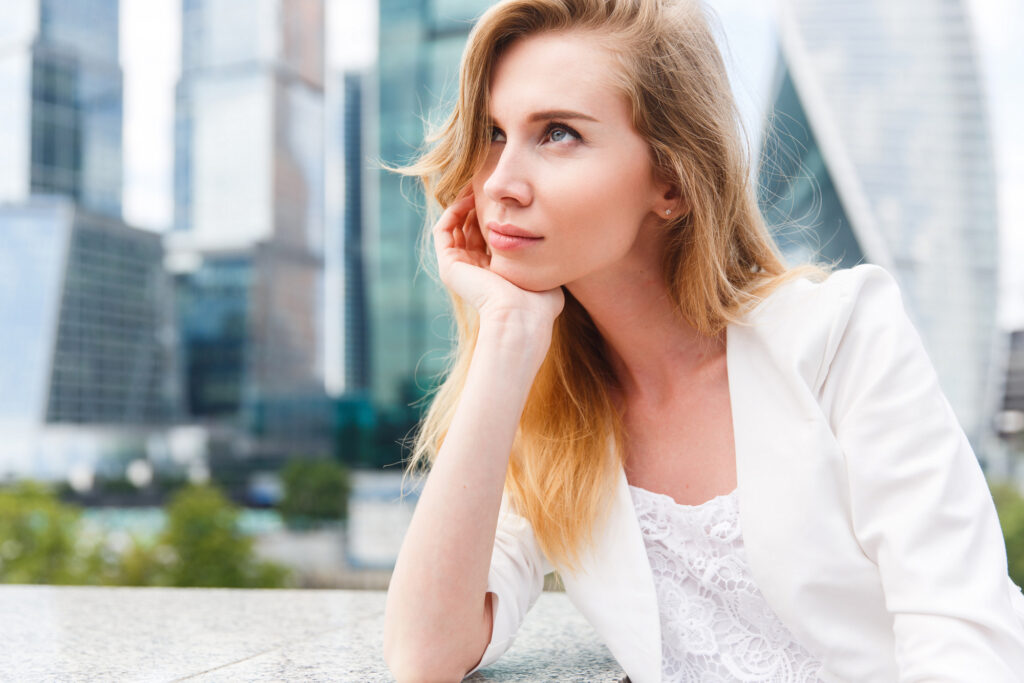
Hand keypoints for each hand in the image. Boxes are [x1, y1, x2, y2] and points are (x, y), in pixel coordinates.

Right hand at [432, 187, 564, 334]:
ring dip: (462, 204)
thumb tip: (555, 240)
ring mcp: (459, 268)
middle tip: (487, 184)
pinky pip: (443, 231)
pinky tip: (468, 198)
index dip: (494, 213)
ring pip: (454, 227)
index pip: (488, 235)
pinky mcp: (449, 266)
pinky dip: (452, 212)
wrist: (522, 315)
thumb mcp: (544, 271)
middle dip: (477, 204)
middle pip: (469, 228)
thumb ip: (544, 256)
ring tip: (476, 186)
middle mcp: (474, 269)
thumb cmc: (540, 302)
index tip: (505, 196)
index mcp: (494, 272)